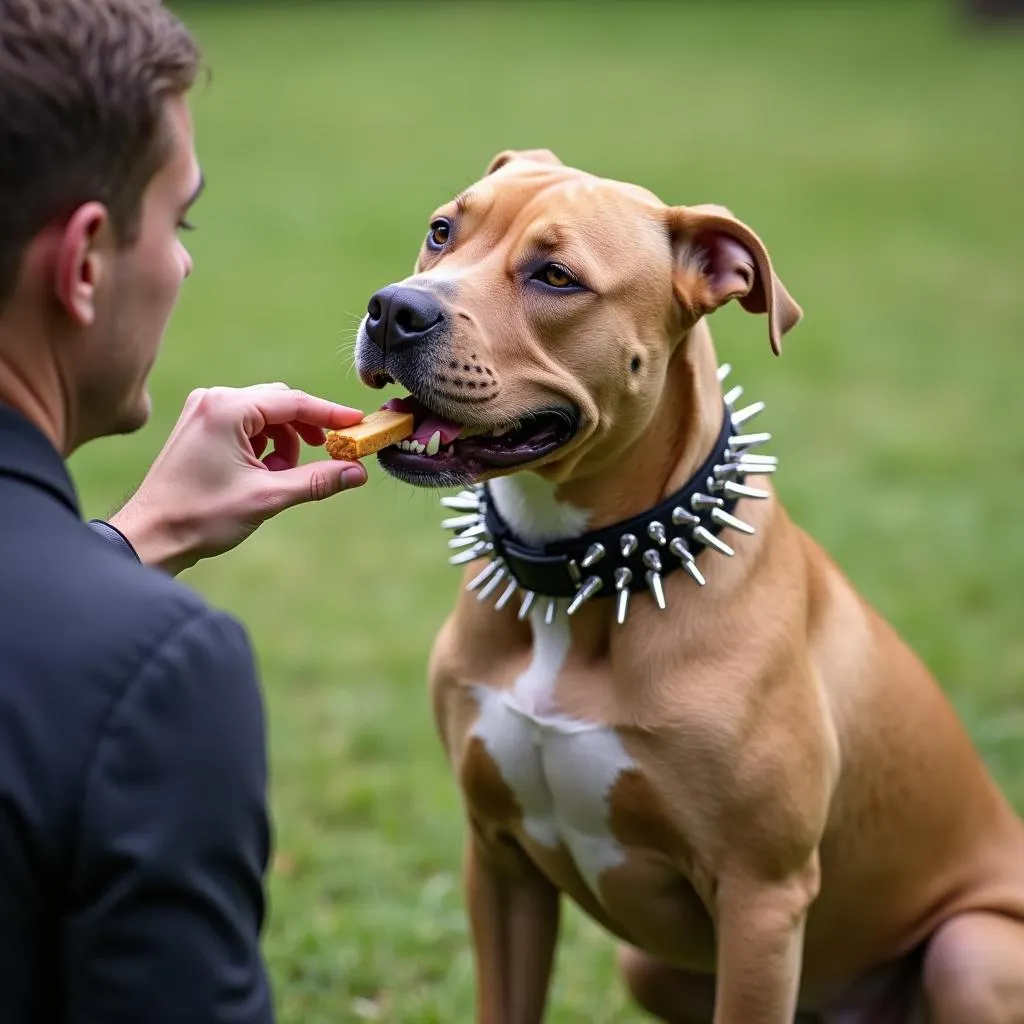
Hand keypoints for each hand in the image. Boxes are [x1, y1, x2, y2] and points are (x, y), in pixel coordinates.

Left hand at [108, 383, 367, 574]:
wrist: (150, 536)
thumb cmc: (200, 516)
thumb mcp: (268, 497)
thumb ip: (317, 480)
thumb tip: (357, 472)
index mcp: (227, 409)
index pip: (293, 402)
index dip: (330, 415)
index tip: (359, 425)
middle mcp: (214, 400)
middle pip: (280, 403)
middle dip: (306, 431)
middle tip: (330, 455)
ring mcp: (203, 411)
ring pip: (265, 415)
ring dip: (285, 442)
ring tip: (283, 476)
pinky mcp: (199, 426)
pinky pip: (246, 424)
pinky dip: (264, 446)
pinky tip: (264, 474)